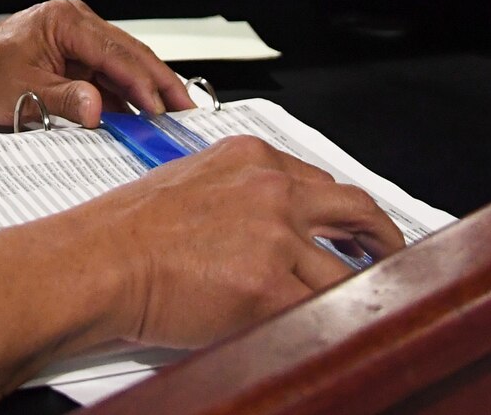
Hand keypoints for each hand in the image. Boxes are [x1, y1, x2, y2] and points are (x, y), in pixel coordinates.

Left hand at [0, 0, 195, 127]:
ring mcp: (77, 35)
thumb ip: (66, 99)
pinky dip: (126, 92)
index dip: (142, 83)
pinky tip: (143, 113)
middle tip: (186, 109)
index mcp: (64, 21)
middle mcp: (76, 21)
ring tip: (173, 113)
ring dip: (146, 88)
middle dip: (159, 82)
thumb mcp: (24, 92)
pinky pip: (108, 71)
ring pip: (123, 62)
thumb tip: (98, 109)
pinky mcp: (76, 52)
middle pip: (129, 53)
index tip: (162, 108)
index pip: (115, 53)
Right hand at [84, 135, 406, 349]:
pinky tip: (331, 333)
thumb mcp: (190, 181)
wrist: (100, 258)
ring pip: (344, 271)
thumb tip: (262, 225)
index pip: (320, 181)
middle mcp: (272, 189)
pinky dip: (328, 324)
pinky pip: (319, 310)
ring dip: (354, 292)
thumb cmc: (126, 229)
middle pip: (355, 209)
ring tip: (363, 310)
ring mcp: (276, 237)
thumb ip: (236, 194)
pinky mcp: (271, 286)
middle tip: (390, 256)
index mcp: (252, 158)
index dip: (341, 212)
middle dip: (382, 236)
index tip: (352, 227)